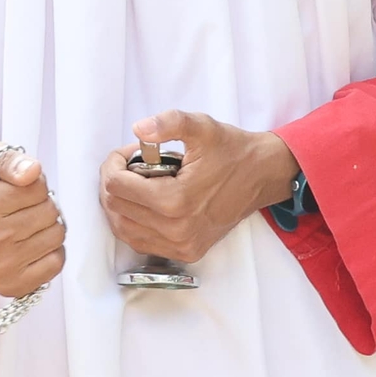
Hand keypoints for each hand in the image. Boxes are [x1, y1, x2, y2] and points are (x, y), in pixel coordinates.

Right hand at [0, 150, 65, 294]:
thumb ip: (11, 162)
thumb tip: (32, 172)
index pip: (37, 187)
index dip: (34, 184)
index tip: (18, 190)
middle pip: (50, 212)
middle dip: (43, 205)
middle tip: (24, 208)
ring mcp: (0, 266)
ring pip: (57, 236)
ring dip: (49, 227)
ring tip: (28, 226)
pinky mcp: (12, 285)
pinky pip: (57, 262)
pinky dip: (51, 251)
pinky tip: (32, 245)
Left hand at [97, 112, 298, 268]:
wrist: (262, 176)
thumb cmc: (231, 151)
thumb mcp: (202, 127)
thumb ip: (169, 123)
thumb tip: (140, 129)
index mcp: (176, 200)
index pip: (115, 186)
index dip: (114, 163)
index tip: (130, 151)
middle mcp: (176, 230)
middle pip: (115, 208)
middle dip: (115, 181)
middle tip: (133, 164)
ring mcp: (181, 246)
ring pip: (123, 228)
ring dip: (120, 203)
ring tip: (136, 182)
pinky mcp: (186, 253)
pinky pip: (141, 242)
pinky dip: (132, 222)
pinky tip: (143, 203)